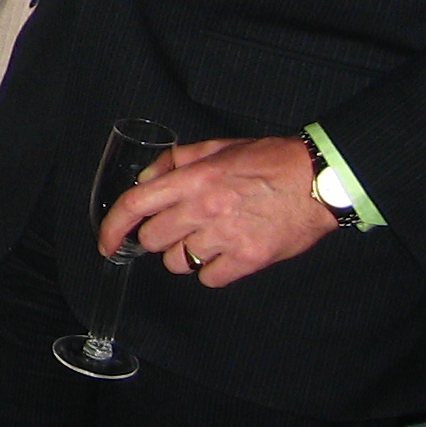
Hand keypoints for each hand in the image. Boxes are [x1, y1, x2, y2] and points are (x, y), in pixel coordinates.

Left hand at [100, 134, 332, 287]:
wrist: (319, 180)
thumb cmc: (270, 161)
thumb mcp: (217, 148)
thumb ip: (176, 162)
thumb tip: (144, 180)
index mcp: (194, 179)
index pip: (135, 204)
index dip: (112, 227)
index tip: (106, 243)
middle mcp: (204, 209)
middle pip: (153, 239)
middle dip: (159, 237)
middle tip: (180, 228)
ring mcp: (226, 236)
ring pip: (178, 263)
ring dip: (185, 255)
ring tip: (208, 239)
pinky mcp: (248, 259)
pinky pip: (209, 278)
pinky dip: (213, 270)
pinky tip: (227, 254)